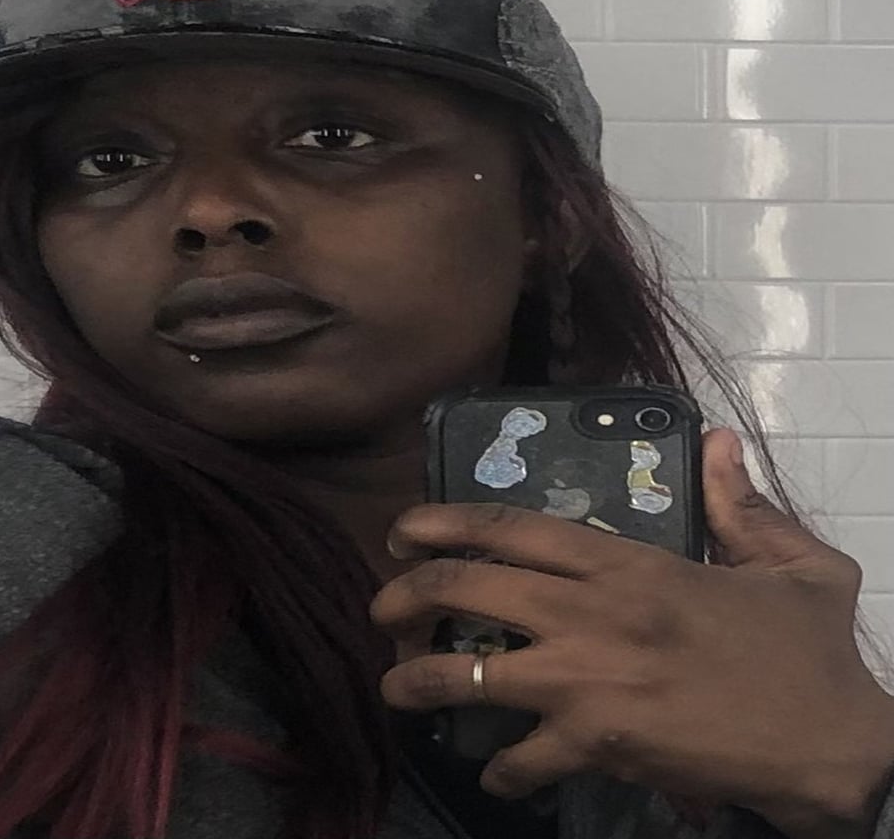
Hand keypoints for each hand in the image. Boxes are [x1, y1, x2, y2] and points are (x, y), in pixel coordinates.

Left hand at [371, 429, 893, 837]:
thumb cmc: (808, 656)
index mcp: (629, 564)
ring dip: (422, 680)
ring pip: (475, 673)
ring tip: (397, 687)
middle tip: (383, 606)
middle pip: (472, 587)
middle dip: (410, 593)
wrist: (834, 748)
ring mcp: (588, 682)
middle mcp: (593, 613)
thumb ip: (742, 506)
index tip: (402, 529)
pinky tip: (497, 773)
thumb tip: (719, 444)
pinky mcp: (599, 746)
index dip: (446, 522)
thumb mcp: (793, 569)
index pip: (514, 527)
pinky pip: (524, 758)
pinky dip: (502, 768)